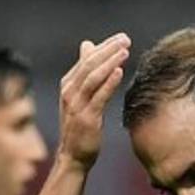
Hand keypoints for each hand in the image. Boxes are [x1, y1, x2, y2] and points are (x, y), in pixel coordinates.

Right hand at [58, 33, 130, 169]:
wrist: (72, 156)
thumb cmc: (79, 125)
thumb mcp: (79, 96)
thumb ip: (85, 72)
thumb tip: (88, 45)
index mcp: (68, 84)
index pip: (87, 59)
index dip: (104, 47)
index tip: (121, 38)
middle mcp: (69, 92)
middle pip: (89, 64)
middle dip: (108, 50)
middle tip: (126, 39)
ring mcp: (77, 105)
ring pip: (93, 78)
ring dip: (109, 62)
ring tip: (125, 51)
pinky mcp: (87, 118)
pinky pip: (98, 97)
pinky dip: (108, 83)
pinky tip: (119, 72)